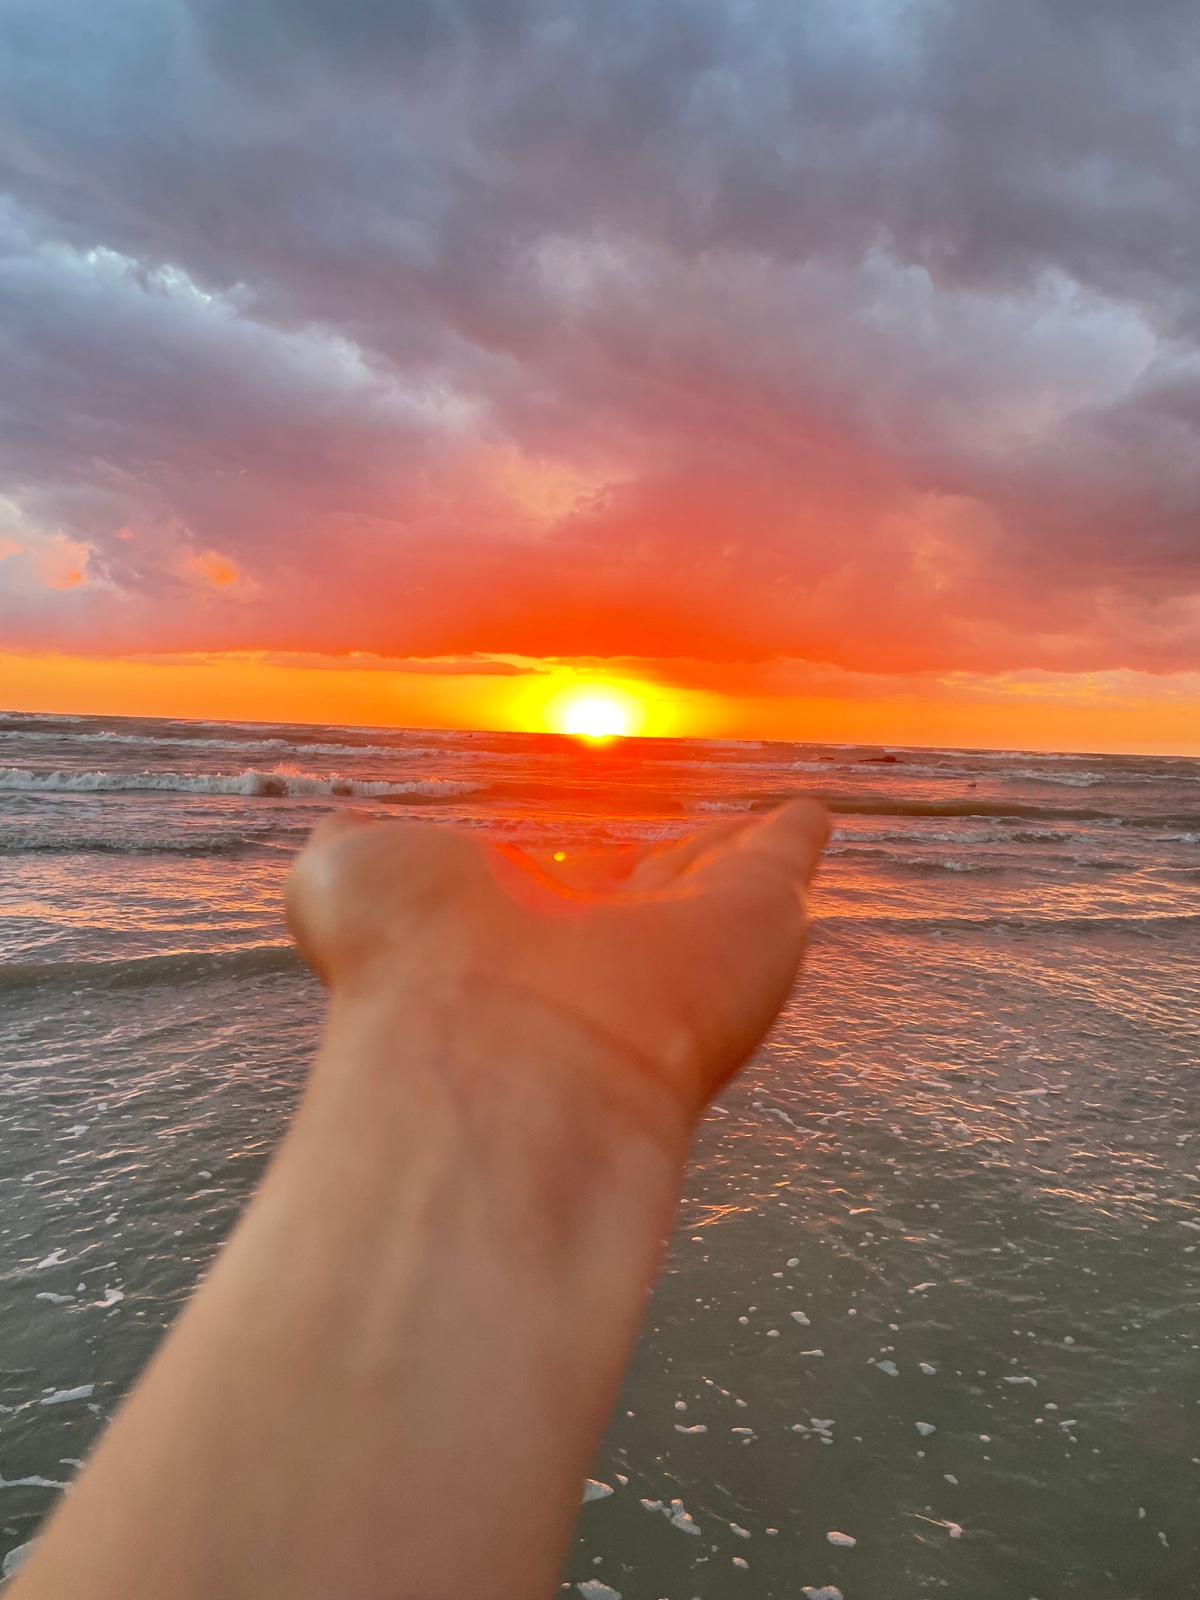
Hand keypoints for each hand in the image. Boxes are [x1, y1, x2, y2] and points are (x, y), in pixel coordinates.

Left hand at [286, 799, 828, 1147]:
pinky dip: (796, 839)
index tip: (581, 838)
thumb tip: (347, 828)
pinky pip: (781, 866)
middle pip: (646, 893)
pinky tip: (812, 813)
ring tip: (772, 821)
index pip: (550, 893)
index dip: (568, 866)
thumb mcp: (342, 876)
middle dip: (668, 864)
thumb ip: (350, 845)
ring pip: (718, 883)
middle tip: (695, 835)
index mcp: (510, 935)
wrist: (497, 1045)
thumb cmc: (405, 959)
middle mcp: (594, 946)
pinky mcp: (753, 924)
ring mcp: (677, 940)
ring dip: (741, 850)